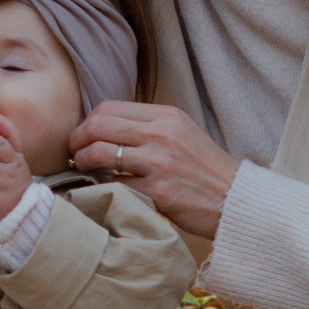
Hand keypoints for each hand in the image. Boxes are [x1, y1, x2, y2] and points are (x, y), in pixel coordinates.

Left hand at [68, 101, 239, 239]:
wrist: (235, 200)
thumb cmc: (204, 170)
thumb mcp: (181, 134)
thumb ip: (148, 127)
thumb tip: (103, 129)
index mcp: (165, 116)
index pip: (108, 108)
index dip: (87, 123)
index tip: (81, 137)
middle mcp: (162, 134)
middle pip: (98, 126)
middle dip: (76, 140)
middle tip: (73, 153)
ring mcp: (160, 163)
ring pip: (101, 153)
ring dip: (83, 162)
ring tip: (82, 169)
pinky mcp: (159, 192)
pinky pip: (115, 185)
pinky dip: (102, 188)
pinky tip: (101, 190)